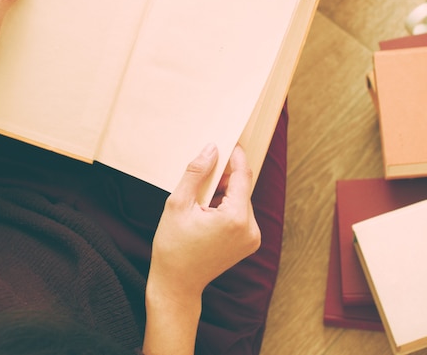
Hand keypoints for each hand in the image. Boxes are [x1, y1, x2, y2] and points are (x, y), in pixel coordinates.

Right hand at [148, 143, 260, 300]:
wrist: (177, 284)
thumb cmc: (173, 246)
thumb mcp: (178, 204)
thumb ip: (196, 173)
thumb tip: (211, 149)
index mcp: (235, 218)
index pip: (243, 175)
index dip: (235, 157)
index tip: (227, 143)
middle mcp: (251, 228)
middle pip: (243, 188)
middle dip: (224, 178)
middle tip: (201, 180)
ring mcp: (253, 238)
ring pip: (242, 200)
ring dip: (225, 193)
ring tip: (200, 203)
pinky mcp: (250, 243)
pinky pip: (242, 214)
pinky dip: (228, 208)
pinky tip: (207, 215)